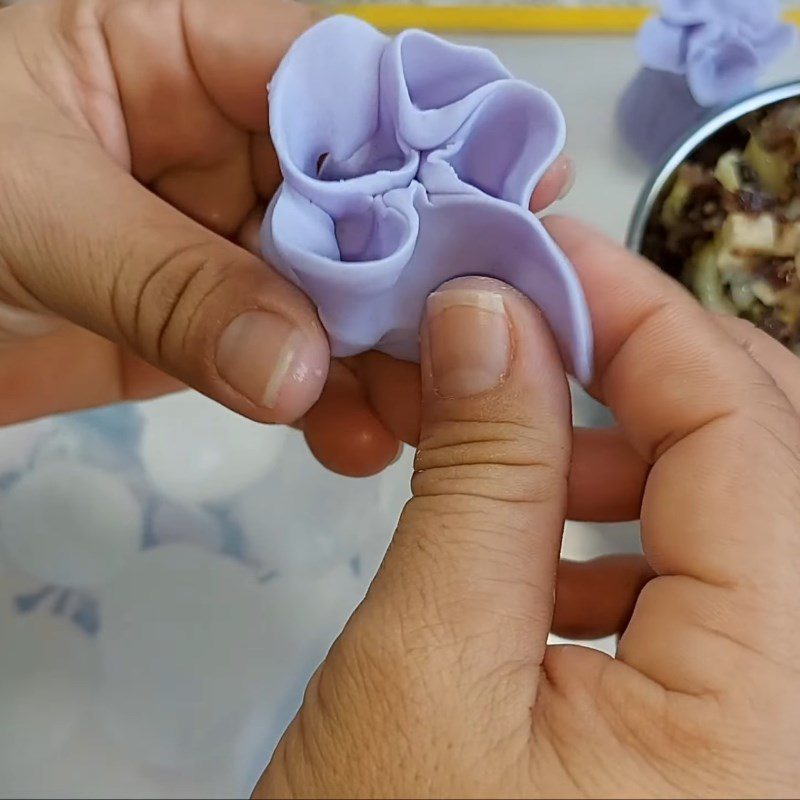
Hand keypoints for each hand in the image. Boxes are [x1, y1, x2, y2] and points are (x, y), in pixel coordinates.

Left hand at [0, 0, 571, 476]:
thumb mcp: (27, 207)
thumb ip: (169, 280)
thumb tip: (296, 366)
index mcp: (178, 50)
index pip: (337, 80)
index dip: (433, 135)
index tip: (520, 198)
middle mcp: (217, 142)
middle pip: (359, 195)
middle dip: (426, 268)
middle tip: (493, 336)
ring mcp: (215, 242)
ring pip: (333, 291)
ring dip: (385, 354)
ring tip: (429, 414)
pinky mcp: (200, 326)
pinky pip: (284, 360)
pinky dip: (325, 403)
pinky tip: (358, 441)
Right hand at [254, 218, 799, 797]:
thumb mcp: (427, 660)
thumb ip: (479, 468)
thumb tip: (486, 313)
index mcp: (785, 707)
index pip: (749, 431)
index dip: (643, 315)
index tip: (545, 252)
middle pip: (770, 456)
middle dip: (636, 371)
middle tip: (515, 332)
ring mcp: (783, 722)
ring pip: (746, 514)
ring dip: (625, 454)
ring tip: (512, 450)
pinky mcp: (741, 735)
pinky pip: (716, 585)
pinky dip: (627, 532)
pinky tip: (541, 548)